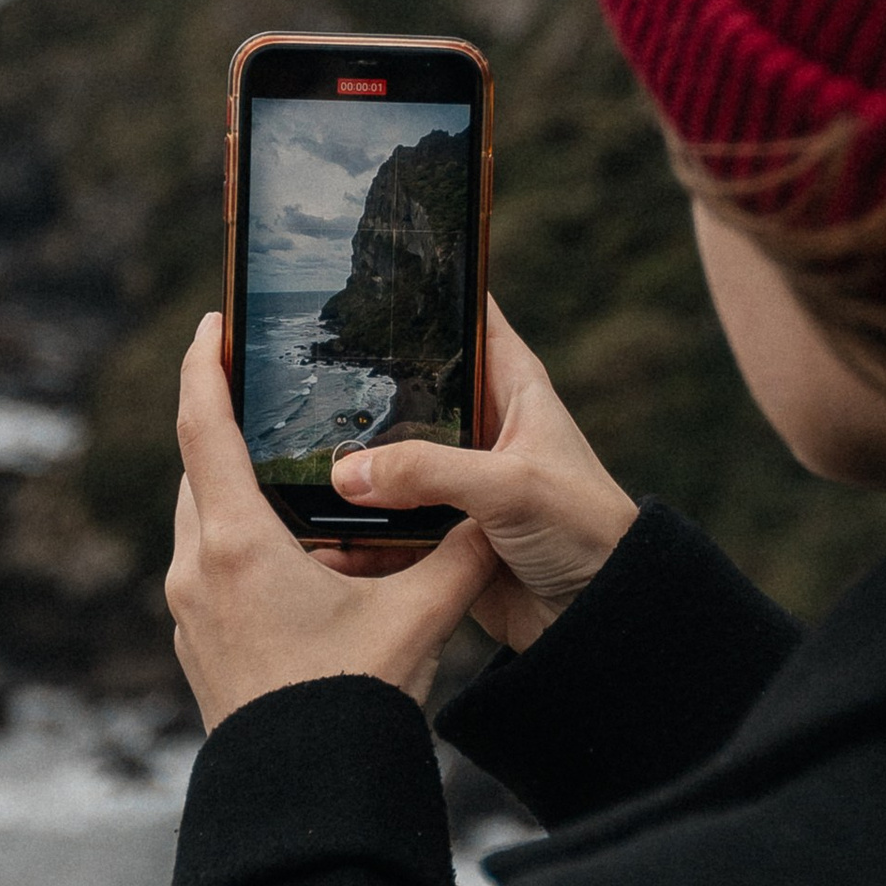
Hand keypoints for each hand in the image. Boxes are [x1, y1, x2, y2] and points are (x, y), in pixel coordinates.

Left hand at [166, 314, 496, 730]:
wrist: (303, 796)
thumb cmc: (352, 702)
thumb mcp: (418, 615)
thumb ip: (458, 554)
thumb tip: (492, 513)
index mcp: (237, 543)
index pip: (203, 426)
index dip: (204, 366)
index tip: (213, 322)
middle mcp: (198, 569)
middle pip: (199, 470)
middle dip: (228, 427)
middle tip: (266, 389)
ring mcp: (191, 612)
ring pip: (203, 523)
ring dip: (239, 492)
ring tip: (293, 474)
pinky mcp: (200, 645)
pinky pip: (212, 569)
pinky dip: (243, 543)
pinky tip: (297, 556)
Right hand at [325, 296, 637, 652]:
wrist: (599, 618)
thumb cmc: (584, 530)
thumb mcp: (510, 486)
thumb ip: (429, 471)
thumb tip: (348, 474)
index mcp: (512, 388)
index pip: (468, 316)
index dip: (428, 289)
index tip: (370, 267)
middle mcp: (481, 427)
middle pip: (409, 388)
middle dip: (360, 385)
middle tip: (296, 371)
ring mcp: (457, 482)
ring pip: (388, 460)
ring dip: (349, 466)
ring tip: (286, 452)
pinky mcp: (441, 534)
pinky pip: (385, 524)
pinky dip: (354, 529)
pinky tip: (314, 531)